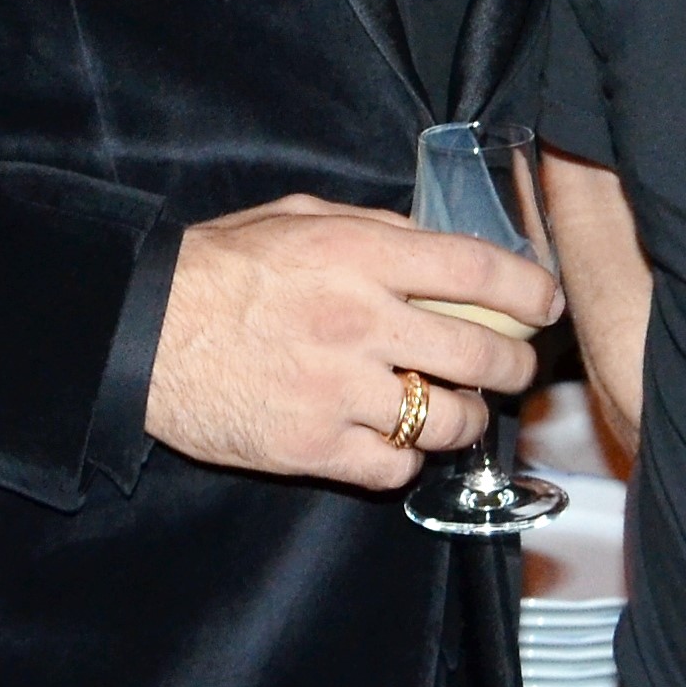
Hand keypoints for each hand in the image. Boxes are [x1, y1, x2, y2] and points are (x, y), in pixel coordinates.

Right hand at [145, 194, 564, 485]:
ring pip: (449, 421)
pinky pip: (395, 467)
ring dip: (465, 419)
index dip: (529, 292)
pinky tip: (395, 443)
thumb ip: (374, 228)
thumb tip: (436, 242)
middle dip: (514, 368)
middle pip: (482, 355)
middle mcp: (362, 322)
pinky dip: (406, 459)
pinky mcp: (315, 446)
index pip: (479, 272)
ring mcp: (341, 390)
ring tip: (457, 412)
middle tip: (513, 370)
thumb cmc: (217, 269)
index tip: (545, 306)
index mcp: (362, 256)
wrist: (141, 332)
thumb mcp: (298, 219)